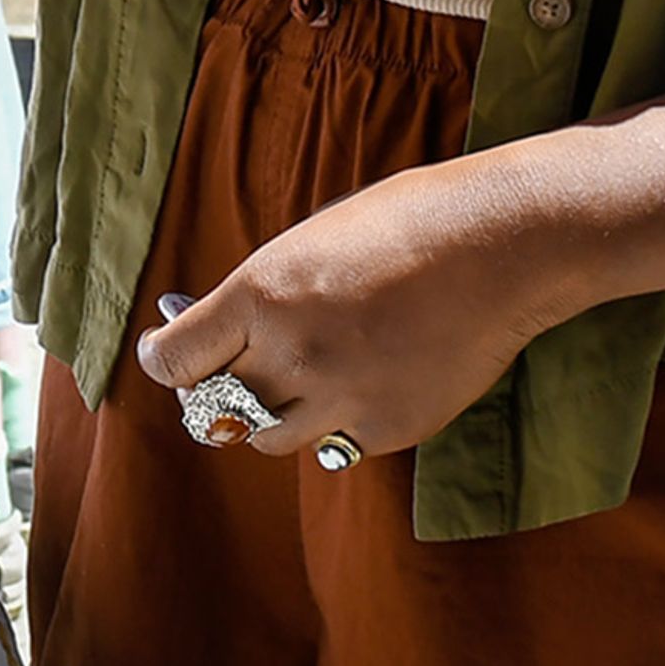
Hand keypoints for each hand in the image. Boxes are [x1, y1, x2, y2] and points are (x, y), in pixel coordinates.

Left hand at [135, 150, 579, 462]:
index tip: (165, 359)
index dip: (164, 362)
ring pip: (269, 439)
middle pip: (216, 407)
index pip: (175, 361)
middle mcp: (293, 354)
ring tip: (298, 380)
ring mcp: (342, 399)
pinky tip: (368, 378)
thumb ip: (260, 295)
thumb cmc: (404, 224)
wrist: (500, 245)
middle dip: (213, 392)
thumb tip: (207, 327)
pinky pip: (337, 441)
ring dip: (270, 415)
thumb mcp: (308, 243)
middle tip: (224, 375)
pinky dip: (338, 421)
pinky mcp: (389, 430)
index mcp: (262, 294)